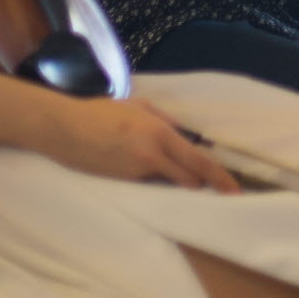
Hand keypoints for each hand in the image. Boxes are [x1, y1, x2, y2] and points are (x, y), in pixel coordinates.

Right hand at [34, 95, 241, 192]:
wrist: (64, 129)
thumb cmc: (99, 112)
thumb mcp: (136, 107)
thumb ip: (162, 119)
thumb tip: (180, 132)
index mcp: (159, 133)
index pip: (198, 161)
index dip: (219, 177)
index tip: (234, 190)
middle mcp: (152, 156)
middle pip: (188, 179)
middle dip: (199, 182)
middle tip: (207, 182)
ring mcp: (136, 173)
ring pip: (168, 183)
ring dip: (174, 180)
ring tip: (167, 170)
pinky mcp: (123, 183)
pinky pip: (147, 184)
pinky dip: (152, 179)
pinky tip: (141, 169)